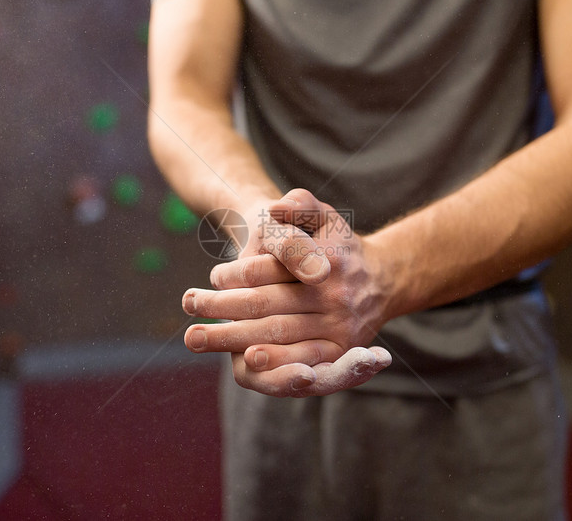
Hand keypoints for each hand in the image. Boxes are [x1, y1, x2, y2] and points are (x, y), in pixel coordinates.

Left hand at [183, 189, 392, 396]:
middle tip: (188, 304)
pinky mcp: (339, 354)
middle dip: (221, 308)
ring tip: (194, 337)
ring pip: (276, 337)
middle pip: (266, 308)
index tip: (213, 276)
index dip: (233, 275)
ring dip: (231, 339)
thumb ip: (300, 205)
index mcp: (328, 260)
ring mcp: (339, 329)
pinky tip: (240, 363)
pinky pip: (299, 364)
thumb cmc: (340, 244)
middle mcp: (335, 298)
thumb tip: (275, 208)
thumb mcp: (325, 215)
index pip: (267, 271)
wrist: (383, 280)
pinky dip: (268, 366)